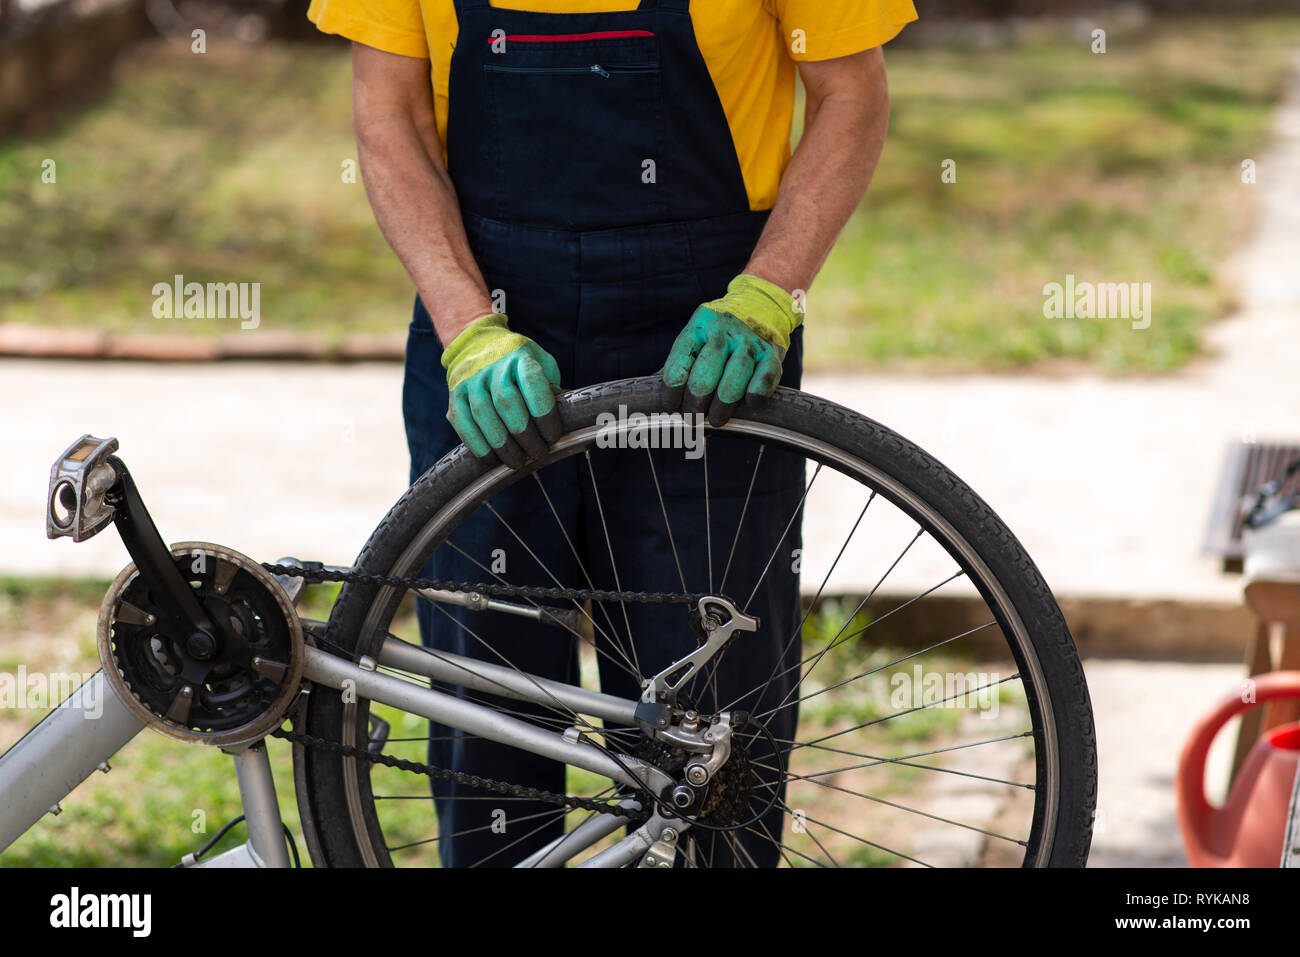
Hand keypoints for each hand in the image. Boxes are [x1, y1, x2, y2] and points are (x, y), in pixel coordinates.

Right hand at [443, 314, 562, 467]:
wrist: (477, 344)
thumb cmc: (518, 362)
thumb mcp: (542, 364)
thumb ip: (552, 388)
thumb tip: (569, 418)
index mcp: (520, 357)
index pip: (533, 383)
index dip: (544, 414)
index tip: (553, 436)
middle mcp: (493, 366)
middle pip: (507, 403)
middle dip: (525, 435)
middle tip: (538, 454)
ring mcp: (471, 380)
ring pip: (484, 416)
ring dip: (502, 445)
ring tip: (518, 462)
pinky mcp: (455, 395)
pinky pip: (464, 424)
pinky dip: (478, 445)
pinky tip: (492, 459)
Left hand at [662, 274, 801, 425]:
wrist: (758, 306)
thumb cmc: (717, 336)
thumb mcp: (695, 341)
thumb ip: (677, 367)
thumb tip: (650, 399)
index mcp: (698, 327)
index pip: (681, 360)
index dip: (673, 388)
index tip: (670, 407)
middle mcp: (723, 330)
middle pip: (707, 370)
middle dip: (696, 400)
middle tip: (692, 418)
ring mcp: (749, 341)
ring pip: (736, 373)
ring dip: (724, 402)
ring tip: (715, 420)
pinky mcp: (771, 353)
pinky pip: (765, 375)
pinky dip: (757, 391)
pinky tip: (750, 403)